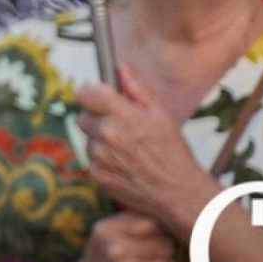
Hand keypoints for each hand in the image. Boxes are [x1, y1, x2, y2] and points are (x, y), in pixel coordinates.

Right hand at [64, 212, 179, 261]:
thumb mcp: (103, 234)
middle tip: (147, 260)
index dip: (157, 233)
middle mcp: (115, 249)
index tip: (150, 240)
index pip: (153, 223)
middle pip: (166, 244)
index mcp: (106, 230)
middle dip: (163, 252)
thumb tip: (169, 216)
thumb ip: (131, 221)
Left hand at [78, 66, 217, 232]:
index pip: (85, 93)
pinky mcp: (96, 175)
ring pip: (88, 139)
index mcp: (122, 116)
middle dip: (97, 117)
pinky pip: (91, 159)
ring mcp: (99, 157)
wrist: (179, 193)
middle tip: (119, 126)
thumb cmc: (173, 152)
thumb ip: (136, 89)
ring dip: (100, 140)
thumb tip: (120, 68)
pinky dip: (103, 160)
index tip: (97, 94)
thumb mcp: (161, 114)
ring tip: (128, 149)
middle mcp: (106, 135)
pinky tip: (124, 164)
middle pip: (83, 116)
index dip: (89, 92)